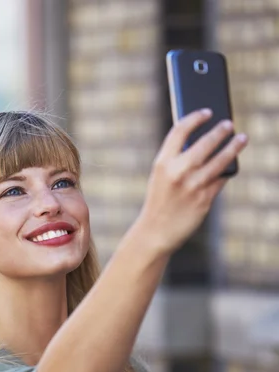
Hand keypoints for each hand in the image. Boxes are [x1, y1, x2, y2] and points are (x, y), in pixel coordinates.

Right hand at [140, 109, 247, 256]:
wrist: (156, 232)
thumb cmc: (159, 201)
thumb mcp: (160, 177)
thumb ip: (177, 159)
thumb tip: (205, 142)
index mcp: (163, 163)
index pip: (181, 130)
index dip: (195, 118)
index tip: (207, 112)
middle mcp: (178, 172)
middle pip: (206, 142)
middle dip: (221, 131)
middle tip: (230, 124)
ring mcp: (193, 186)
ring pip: (221, 160)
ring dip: (234, 147)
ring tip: (242, 139)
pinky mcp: (205, 200)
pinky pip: (221, 180)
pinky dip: (226, 172)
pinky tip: (231, 166)